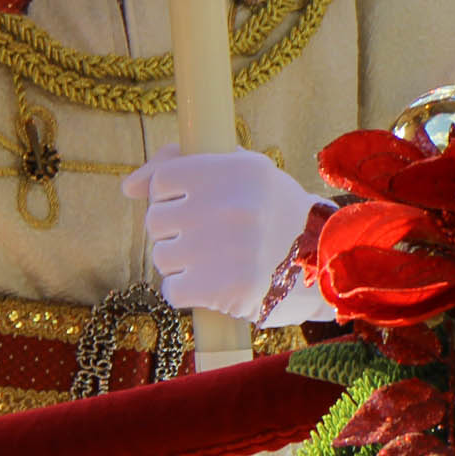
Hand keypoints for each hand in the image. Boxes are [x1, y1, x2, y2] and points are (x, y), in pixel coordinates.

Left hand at [129, 146, 326, 321]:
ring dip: (183, 264)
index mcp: (240, 169)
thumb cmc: (274, 214)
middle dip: (176, 232)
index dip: (174, 196)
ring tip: (220, 261)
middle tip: (213, 237)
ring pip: (162, 257)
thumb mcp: (245, 173)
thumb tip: (128, 187)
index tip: (198, 206)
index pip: (164, 178)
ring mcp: (229, 248)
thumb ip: (186, 163)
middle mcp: (234, 204)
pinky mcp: (226, 288)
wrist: (325, 267)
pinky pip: (173, 290)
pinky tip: (217, 285)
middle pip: (157, 219)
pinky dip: (189, 292)